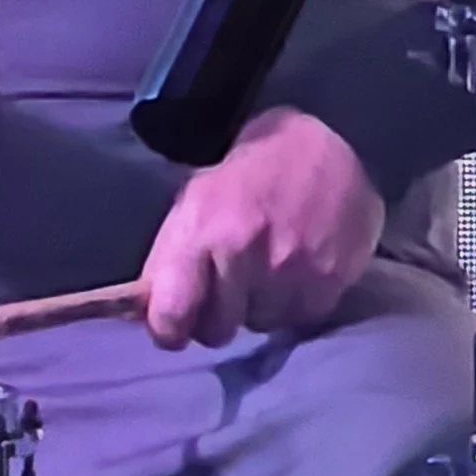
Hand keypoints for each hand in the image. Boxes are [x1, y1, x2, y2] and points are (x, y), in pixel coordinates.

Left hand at [140, 107, 384, 350]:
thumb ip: (168, 261)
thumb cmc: (244, 178)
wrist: (319, 145)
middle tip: (229, 287)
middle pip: (218, 330)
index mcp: (202, 232)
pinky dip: (296, 302)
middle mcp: (244, 253)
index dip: (168, 330)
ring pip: (261, 325)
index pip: (172, 312)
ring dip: (260, 307)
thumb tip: (145, 315)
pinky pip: (301, 318)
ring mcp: (291, 268)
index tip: (173, 330)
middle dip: (218, 315)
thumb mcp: (193, 204)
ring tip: (269, 270)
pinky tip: (299, 269)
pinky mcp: (331, 277)